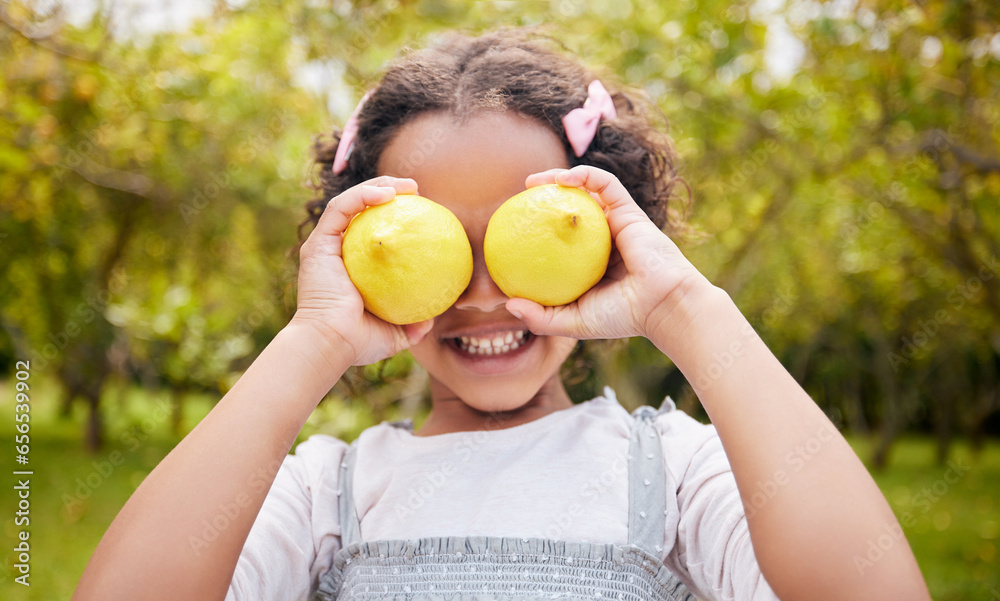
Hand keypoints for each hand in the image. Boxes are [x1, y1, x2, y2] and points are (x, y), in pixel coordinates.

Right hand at [291, 176, 433, 365]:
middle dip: (387, 191)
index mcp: (352, 267)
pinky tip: (387, 194)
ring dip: (378, 186)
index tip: (422, 211)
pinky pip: (341, 209)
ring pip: (350, 202)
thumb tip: (432, 319)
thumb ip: (412, 324)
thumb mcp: (394, 334)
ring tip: (406, 186)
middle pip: (361, 210)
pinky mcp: (318, 244)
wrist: (330, 344)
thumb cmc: (357, 343)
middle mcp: (337, 252)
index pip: (372, 232)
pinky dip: (363, 196)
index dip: (394, 215)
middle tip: (416, 190)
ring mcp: (325, 246)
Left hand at [506, 166, 711, 341]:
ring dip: (559, 178)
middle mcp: (602, 240)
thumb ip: (541, 317)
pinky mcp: (629, 211)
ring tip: (532, 182)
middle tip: (519, 198)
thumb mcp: (574, 323)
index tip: (512, 227)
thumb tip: (508, 304)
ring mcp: (616, 224)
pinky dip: (586, 175)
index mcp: (589, 263)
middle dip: (544, 198)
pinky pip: (606, 184)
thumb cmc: (621, 317)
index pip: (559, 240)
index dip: (536, 229)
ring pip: (586, 191)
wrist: (664, 305)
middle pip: (570, 210)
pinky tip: (562, 179)